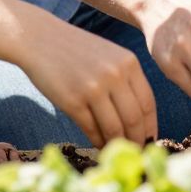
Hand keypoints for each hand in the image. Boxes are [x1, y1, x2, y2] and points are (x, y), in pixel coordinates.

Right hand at [22, 19, 157, 145]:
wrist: (40, 39)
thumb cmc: (76, 50)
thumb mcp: (109, 56)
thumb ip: (125, 80)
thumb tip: (139, 119)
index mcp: (129, 63)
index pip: (148, 103)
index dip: (150, 127)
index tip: (150, 141)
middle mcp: (115, 75)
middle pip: (134, 119)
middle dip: (137, 141)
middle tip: (135, 152)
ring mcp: (94, 88)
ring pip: (114, 128)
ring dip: (117, 145)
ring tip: (116, 152)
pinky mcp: (73, 101)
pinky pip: (92, 129)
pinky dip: (97, 142)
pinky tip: (98, 145)